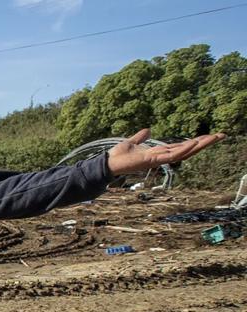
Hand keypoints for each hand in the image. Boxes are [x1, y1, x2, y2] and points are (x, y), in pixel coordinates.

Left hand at [107, 128, 226, 175]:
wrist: (108, 163)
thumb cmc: (118, 155)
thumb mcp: (132, 142)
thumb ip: (140, 137)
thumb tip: (147, 130)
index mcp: (159, 152)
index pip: (182, 146)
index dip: (196, 141)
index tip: (210, 135)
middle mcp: (162, 156)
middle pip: (188, 149)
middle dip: (205, 143)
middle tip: (222, 135)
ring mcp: (159, 159)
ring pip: (185, 152)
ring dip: (200, 145)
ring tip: (214, 137)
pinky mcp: (153, 161)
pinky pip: (172, 155)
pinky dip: (184, 149)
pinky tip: (194, 142)